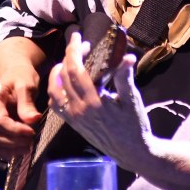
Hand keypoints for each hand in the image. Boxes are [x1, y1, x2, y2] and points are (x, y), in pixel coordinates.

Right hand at [0, 65, 41, 161]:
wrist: (15, 75)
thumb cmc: (21, 78)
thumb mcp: (27, 84)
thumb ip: (27, 102)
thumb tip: (33, 119)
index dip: (15, 130)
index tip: (31, 132)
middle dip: (12, 141)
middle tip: (30, 141)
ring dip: (8, 149)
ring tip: (26, 148)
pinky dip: (3, 151)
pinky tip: (17, 151)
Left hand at [47, 31, 151, 167]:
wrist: (131, 151)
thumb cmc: (134, 125)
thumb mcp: (132, 99)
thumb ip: (125, 77)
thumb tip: (127, 56)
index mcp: (93, 102)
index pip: (75, 70)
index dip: (74, 50)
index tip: (78, 37)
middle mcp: (78, 110)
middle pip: (63, 76)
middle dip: (69, 56)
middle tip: (80, 45)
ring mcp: (73, 118)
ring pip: (54, 91)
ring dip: (57, 73)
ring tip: (69, 62)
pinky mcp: (72, 124)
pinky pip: (56, 105)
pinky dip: (56, 90)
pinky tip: (65, 82)